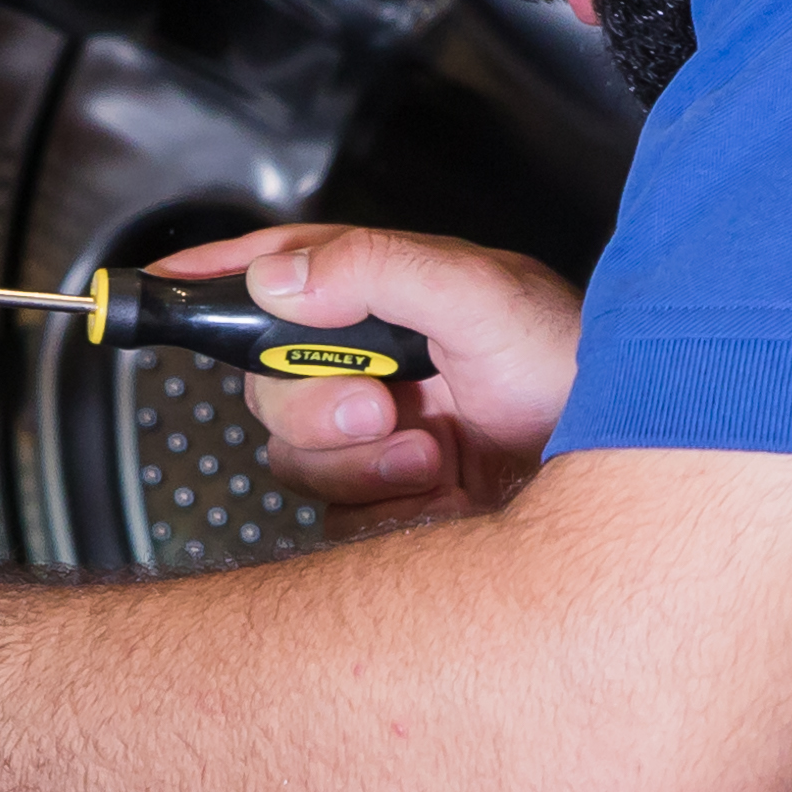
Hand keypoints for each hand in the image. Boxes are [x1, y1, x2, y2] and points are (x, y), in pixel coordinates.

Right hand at [169, 224, 581, 521]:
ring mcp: (383, 440)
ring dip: (358, 461)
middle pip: (266, 385)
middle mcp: (375, 369)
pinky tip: (441, 492)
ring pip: (295, 459)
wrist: (635, 470)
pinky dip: (383, 511)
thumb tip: (282, 273)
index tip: (156, 284)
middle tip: (380, 403)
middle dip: (312, 402)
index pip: (277, 277)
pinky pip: (336, 522)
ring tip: (432, 449)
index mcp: (386, 301)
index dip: (212, 278)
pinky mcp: (396, 508)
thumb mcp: (481, 293)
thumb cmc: (580, 369)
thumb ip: (375, 269)